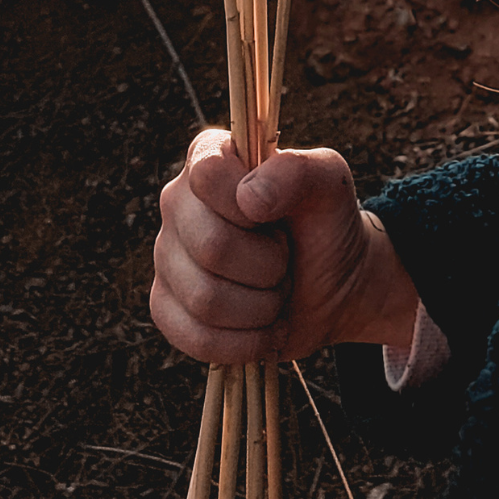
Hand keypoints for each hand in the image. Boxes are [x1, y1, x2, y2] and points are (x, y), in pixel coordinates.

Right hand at [149, 130, 422, 365]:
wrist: (332, 286)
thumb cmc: (326, 222)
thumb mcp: (329, 183)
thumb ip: (298, 172)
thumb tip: (249, 198)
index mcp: (209, 157)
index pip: (207, 176)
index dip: (250, 205)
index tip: (277, 215)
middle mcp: (178, 202)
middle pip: (210, 246)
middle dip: (268, 264)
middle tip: (285, 258)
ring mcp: (166, 256)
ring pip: (205, 298)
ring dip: (261, 305)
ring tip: (275, 290)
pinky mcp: (166, 307)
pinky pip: (195, 337)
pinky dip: (244, 341)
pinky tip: (262, 326)